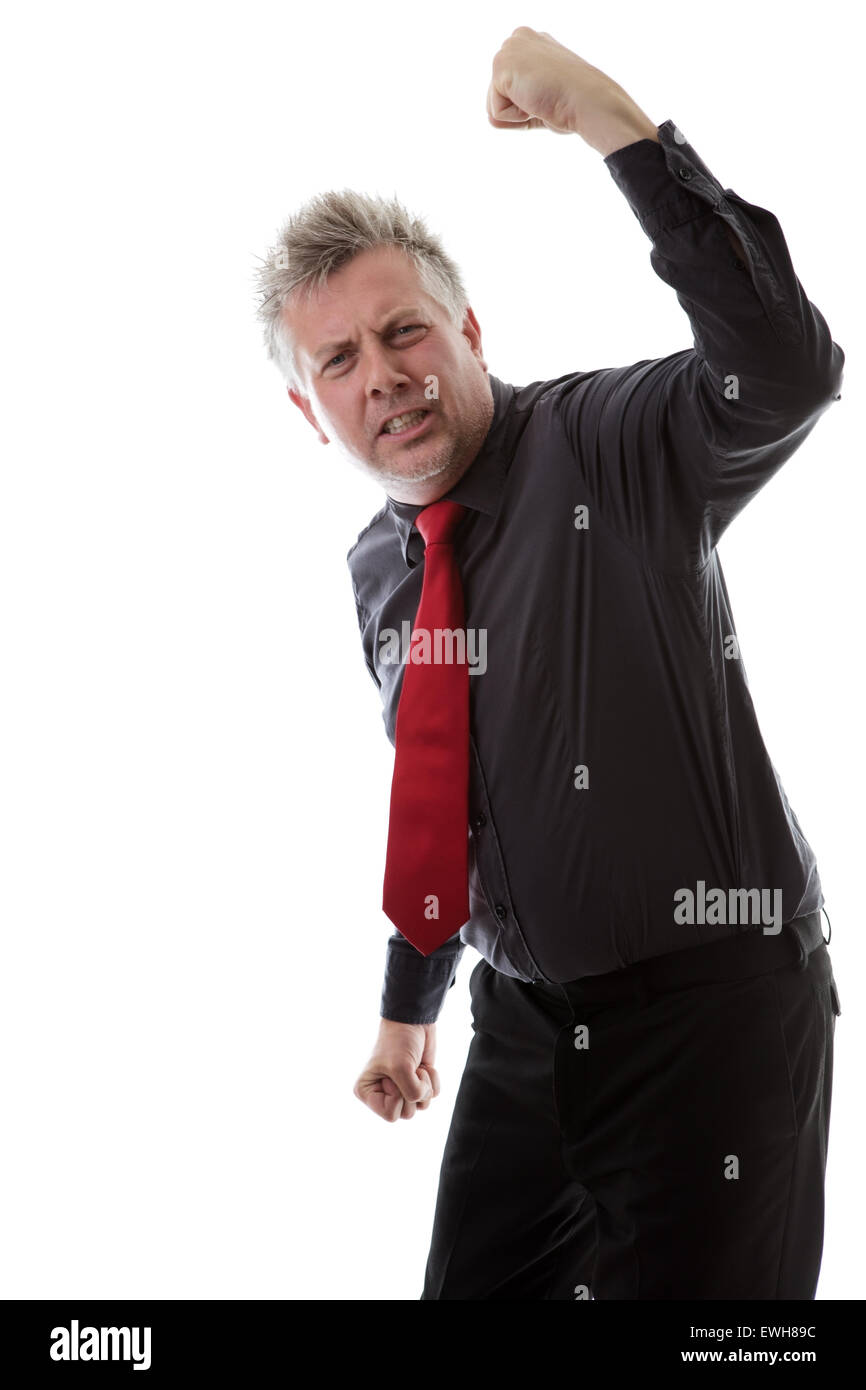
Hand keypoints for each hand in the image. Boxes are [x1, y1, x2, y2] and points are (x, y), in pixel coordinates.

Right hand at [353, 1019, 440, 1121]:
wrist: (412, 1020)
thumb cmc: (398, 1041)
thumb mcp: (401, 1068)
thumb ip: (412, 1093)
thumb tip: (423, 1098)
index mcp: (367, 1093)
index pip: (391, 1115)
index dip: (398, 1096)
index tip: (393, 1076)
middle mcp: (382, 1094)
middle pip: (407, 1114)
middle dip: (413, 1090)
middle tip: (406, 1070)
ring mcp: (401, 1090)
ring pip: (421, 1106)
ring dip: (424, 1084)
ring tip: (415, 1067)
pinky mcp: (417, 1082)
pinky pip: (432, 1095)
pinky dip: (432, 1079)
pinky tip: (423, 1065)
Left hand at [486, 26, 656, 154]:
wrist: (589, 101)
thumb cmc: (574, 104)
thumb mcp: (543, 98)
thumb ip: (518, 103)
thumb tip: (490, 117)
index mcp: (532, 43)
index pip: (511, 87)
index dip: (529, 103)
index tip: (553, 93)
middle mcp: (518, 39)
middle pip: (498, 94)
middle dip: (520, 108)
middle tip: (547, 97)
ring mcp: (508, 49)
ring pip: (494, 104)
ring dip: (518, 113)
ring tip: (542, 98)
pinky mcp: (501, 66)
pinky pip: (496, 112)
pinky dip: (516, 117)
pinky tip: (536, 101)